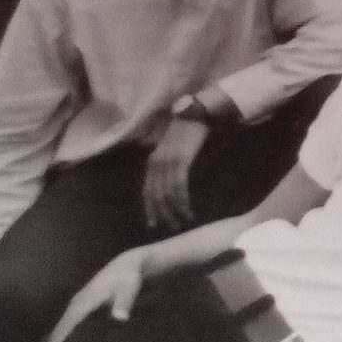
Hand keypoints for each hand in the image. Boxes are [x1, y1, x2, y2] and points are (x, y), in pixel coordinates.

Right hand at [47, 250, 145, 341]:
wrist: (128, 263)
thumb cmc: (130, 277)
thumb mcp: (130, 287)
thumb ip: (125, 301)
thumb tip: (120, 317)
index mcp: (89, 297)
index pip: (71, 320)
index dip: (61, 335)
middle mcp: (82, 298)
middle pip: (64, 320)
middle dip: (56, 337)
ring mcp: (82, 298)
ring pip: (66, 318)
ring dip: (58, 332)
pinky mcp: (85, 300)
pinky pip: (71, 315)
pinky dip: (65, 326)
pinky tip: (64, 336)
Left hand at [142, 117, 209, 231]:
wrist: (194, 113)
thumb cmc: (184, 129)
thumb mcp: (168, 148)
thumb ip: (165, 163)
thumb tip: (167, 180)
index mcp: (152, 162)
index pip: (147, 191)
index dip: (150, 209)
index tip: (154, 224)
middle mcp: (156, 164)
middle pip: (156, 196)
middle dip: (163, 214)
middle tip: (172, 228)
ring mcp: (167, 163)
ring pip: (167, 195)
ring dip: (175, 211)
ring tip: (183, 222)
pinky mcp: (180, 162)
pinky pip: (179, 187)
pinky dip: (182, 201)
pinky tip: (188, 210)